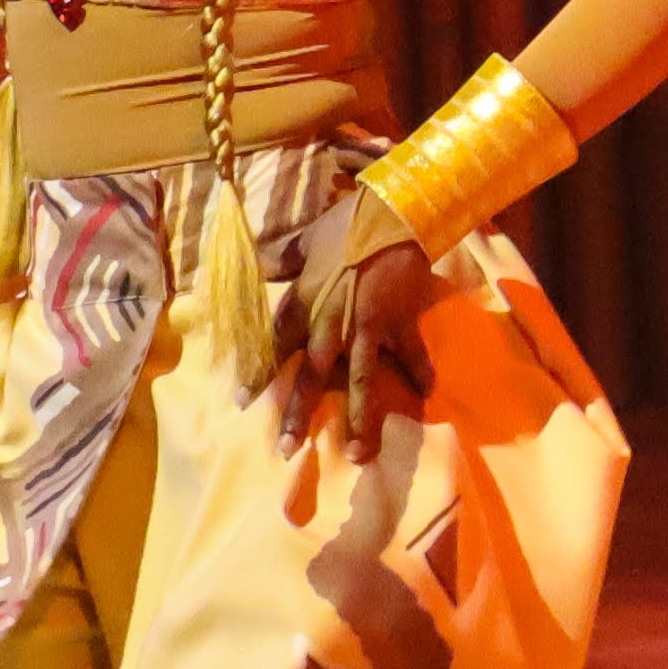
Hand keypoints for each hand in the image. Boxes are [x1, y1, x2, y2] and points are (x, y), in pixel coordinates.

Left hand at [258, 187, 434, 437]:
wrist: (394, 213)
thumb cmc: (346, 225)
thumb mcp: (306, 241)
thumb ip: (281, 260)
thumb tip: (259, 267)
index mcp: (306, 304)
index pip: (275, 345)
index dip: (258, 374)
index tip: (242, 403)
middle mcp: (333, 323)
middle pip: (312, 375)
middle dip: (298, 414)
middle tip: (286, 449)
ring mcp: (369, 328)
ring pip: (362, 380)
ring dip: (360, 419)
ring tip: (359, 455)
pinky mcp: (400, 324)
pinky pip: (411, 355)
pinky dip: (419, 374)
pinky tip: (425, 397)